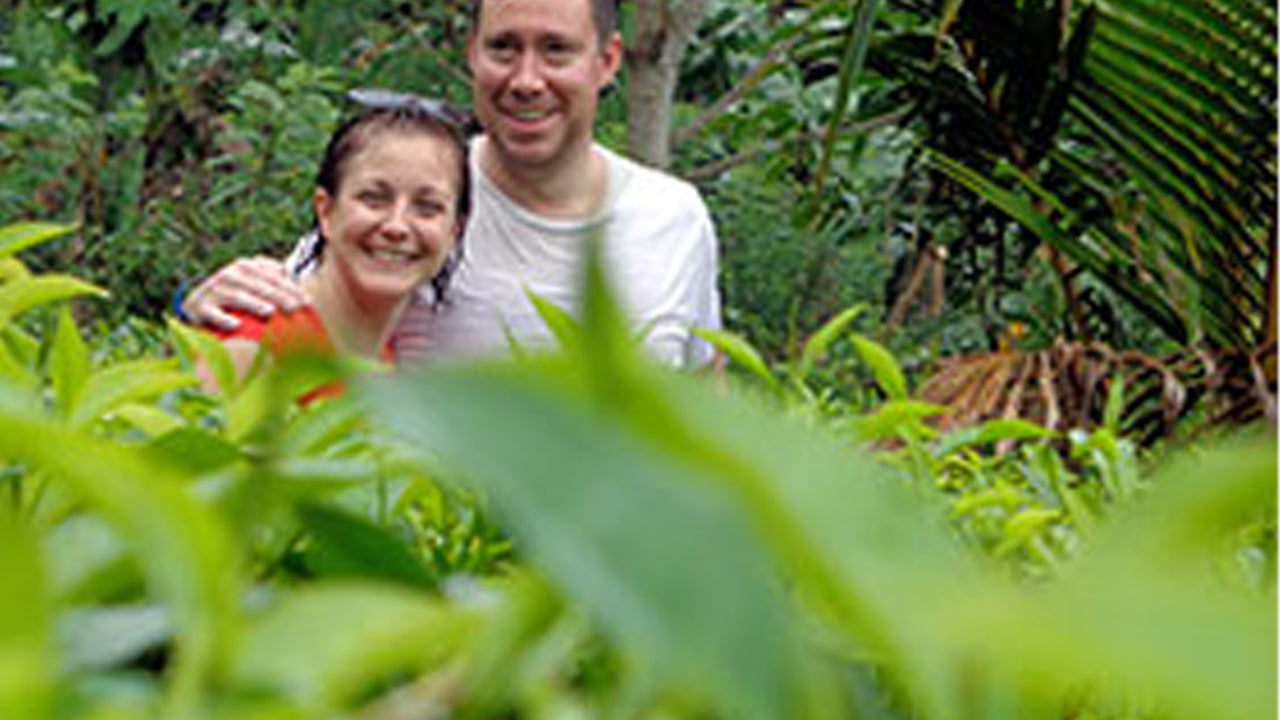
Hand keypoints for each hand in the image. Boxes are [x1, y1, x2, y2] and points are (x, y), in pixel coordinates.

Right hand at [182, 256, 309, 329]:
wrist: (197, 306)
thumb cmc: (234, 296)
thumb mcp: (252, 284)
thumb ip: (271, 278)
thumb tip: (291, 273)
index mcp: (245, 267)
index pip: (272, 276)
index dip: (290, 288)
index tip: (306, 302)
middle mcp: (229, 275)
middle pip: (258, 285)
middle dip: (278, 296)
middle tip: (295, 308)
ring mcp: (213, 290)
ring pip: (236, 296)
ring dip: (252, 303)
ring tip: (269, 312)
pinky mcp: (200, 307)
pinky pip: (212, 313)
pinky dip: (223, 319)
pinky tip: (236, 325)